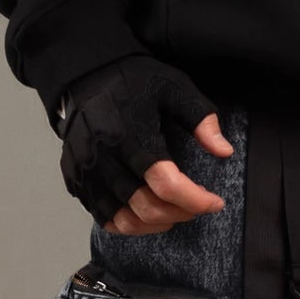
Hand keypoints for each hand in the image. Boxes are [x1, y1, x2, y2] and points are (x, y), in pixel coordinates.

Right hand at [55, 56, 233, 232]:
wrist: (86, 74)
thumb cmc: (133, 80)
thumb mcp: (174, 87)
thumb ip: (201, 118)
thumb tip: (224, 151)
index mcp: (131, 134)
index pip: (165, 183)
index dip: (195, 200)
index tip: (215, 202)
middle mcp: (104, 157)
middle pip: (146, 207)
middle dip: (180, 213)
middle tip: (197, 206)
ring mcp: (86, 171)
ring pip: (123, 220)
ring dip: (156, 224)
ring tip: (174, 213)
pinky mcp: (75, 179)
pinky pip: (102, 217)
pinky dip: (128, 224)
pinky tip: (146, 214)